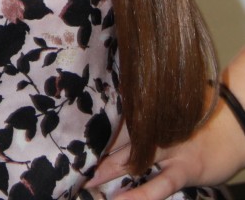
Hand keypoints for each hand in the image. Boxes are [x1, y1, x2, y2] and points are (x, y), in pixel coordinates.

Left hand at [87, 96, 244, 199]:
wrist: (239, 118)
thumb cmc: (207, 115)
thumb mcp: (174, 108)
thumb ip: (151, 112)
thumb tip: (127, 111)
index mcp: (150, 114)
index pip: (116, 122)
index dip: (95, 132)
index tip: (73, 139)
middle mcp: (156, 130)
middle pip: (118, 141)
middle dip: (95, 153)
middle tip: (71, 162)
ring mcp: (170, 150)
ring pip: (133, 161)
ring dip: (108, 172)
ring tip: (85, 181)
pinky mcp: (185, 168)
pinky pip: (160, 185)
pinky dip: (140, 195)